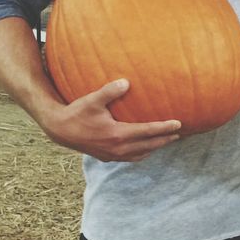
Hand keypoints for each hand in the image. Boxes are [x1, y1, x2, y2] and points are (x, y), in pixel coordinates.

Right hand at [43, 78, 181, 162]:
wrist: (60, 130)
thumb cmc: (77, 112)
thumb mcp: (92, 100)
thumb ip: (110, 91)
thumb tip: (126, 81)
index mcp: (118, 134)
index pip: (147, 131)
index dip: (164, 128)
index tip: (179, 124)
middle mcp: (118, 148)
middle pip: (149, 145)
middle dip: (165, 140)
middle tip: (180, 134)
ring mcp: (113, 155)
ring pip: (141, 154)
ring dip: (155, 148)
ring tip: (166, 141)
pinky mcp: (107, 158)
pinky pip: (131, 158)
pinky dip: (142, 153)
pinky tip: (146, 148)